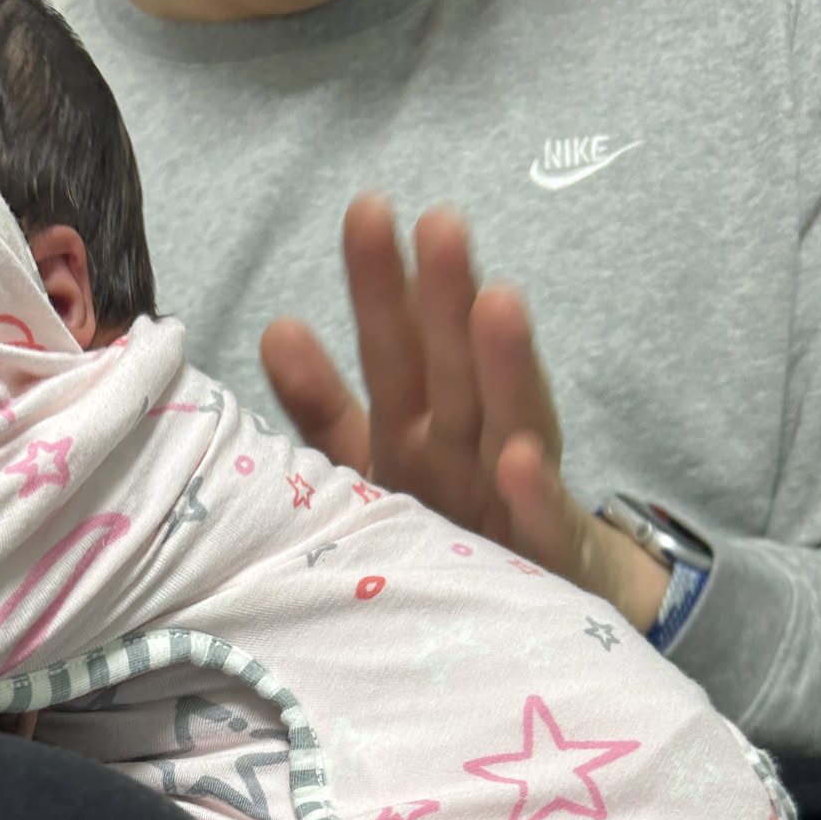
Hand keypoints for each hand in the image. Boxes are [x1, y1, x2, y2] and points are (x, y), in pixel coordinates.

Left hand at [260, 196, 667, 630]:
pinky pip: (538, 521)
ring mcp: (505, 495)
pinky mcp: (544, 550)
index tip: (368, 210)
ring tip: (496, 303)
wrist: (535, 609)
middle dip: (444, 299)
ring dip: (502, 367)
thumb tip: (276, 325)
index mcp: (414, 424)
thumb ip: (322, 408)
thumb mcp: (374, 467)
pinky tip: (522, 459)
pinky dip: (531, 492)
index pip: (393, 345)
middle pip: (449, 367)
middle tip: (441, 223)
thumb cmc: (448, 523)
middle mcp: (461, 447)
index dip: (380, 287)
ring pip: (504, 423)